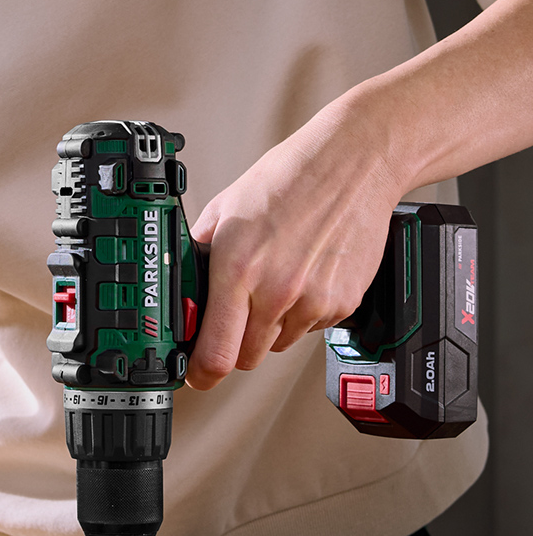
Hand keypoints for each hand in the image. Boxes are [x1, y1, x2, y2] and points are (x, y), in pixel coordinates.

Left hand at [186, 95, 399, 387]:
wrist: (352, 164)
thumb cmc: (289, 178)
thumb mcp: (225, 209)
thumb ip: (200, 254)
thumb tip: (183, 290)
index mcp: (237, 269)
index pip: (215, 354)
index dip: (200, 372)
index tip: (195, 372)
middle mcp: (276, 292)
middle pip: (245, 358)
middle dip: (233, 343)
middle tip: (234, 312)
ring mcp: (313, 302)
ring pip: (278, 344)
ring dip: (269, 326)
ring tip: (276, 277)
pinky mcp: (342, 304)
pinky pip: (310, 328)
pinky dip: (302, 312)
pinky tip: (304, 273)